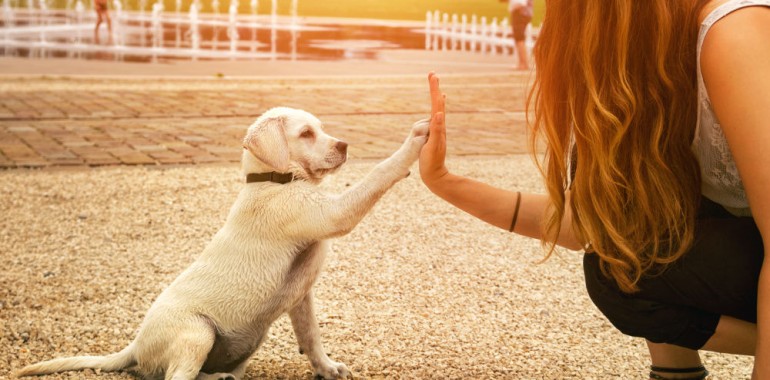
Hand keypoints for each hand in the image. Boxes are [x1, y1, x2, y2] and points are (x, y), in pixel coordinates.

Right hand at [419, 72, 448, 186]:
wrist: (435, 175)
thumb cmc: (432, 162)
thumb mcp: (433, 146)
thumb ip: (437, 130)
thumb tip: (439, 113)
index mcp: (439, 126)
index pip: (437, 104)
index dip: (434, 89)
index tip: (433, 75)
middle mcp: (439, 126)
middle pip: (437, 103)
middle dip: (434, 88)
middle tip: (433, 74)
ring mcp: (437, 130)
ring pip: (437, 109)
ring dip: (435, 96)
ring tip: (435, 85)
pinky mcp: (433, 135)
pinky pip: (435, 119)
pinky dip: (436, 110)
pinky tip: (437, 110)